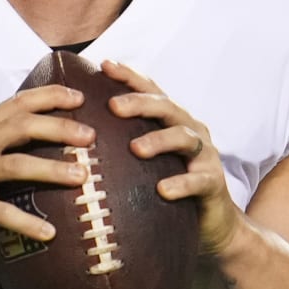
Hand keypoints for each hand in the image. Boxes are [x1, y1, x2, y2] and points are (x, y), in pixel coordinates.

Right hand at [0, 84, 93, 250]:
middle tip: (91, 137)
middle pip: (23, 126)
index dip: (50, 96)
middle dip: (61, 128)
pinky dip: (27, 222)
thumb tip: (36, 136)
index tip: (80, 97)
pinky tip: (50, 233)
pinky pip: (2, 212)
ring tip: (82, 178)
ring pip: (18, 165)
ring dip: (53, 170)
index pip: (18, 103)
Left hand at [102, 60, 244, 255]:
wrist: (212, 222)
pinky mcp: (213, 182)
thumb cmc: (171, 187)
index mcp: (172, 121)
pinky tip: (162, 190)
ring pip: (183, 137)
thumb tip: (75, 135)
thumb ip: (123, 144)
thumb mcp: (147, 162)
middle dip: (140, 103)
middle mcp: (190, 130)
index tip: (104, 66)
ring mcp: (204, 154)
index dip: (130, 76)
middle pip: (166, 107)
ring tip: (135, 149)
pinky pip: (198, 180)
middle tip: (113, 106)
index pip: (151, 91)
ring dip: (158, 140)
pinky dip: (181, 183)